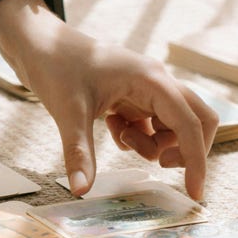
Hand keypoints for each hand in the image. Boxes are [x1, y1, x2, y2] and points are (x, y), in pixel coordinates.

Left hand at [0, 0, 217, 199]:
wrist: (40, 43)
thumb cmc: (56, 66)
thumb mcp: (67, 112)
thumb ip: (79, 153)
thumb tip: (81, 190)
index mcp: (151, 79)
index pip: (189, 124)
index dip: (196, 160)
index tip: (194, 193)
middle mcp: (158, 82)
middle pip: (197, 120)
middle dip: (184, 150)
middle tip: (157, 163)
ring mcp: (148, 89)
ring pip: (174, 126)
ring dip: (154, 144)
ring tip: (120, 137)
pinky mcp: (136, 96)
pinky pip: (153, 125)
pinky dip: (139, 137)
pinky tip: (112, 128)